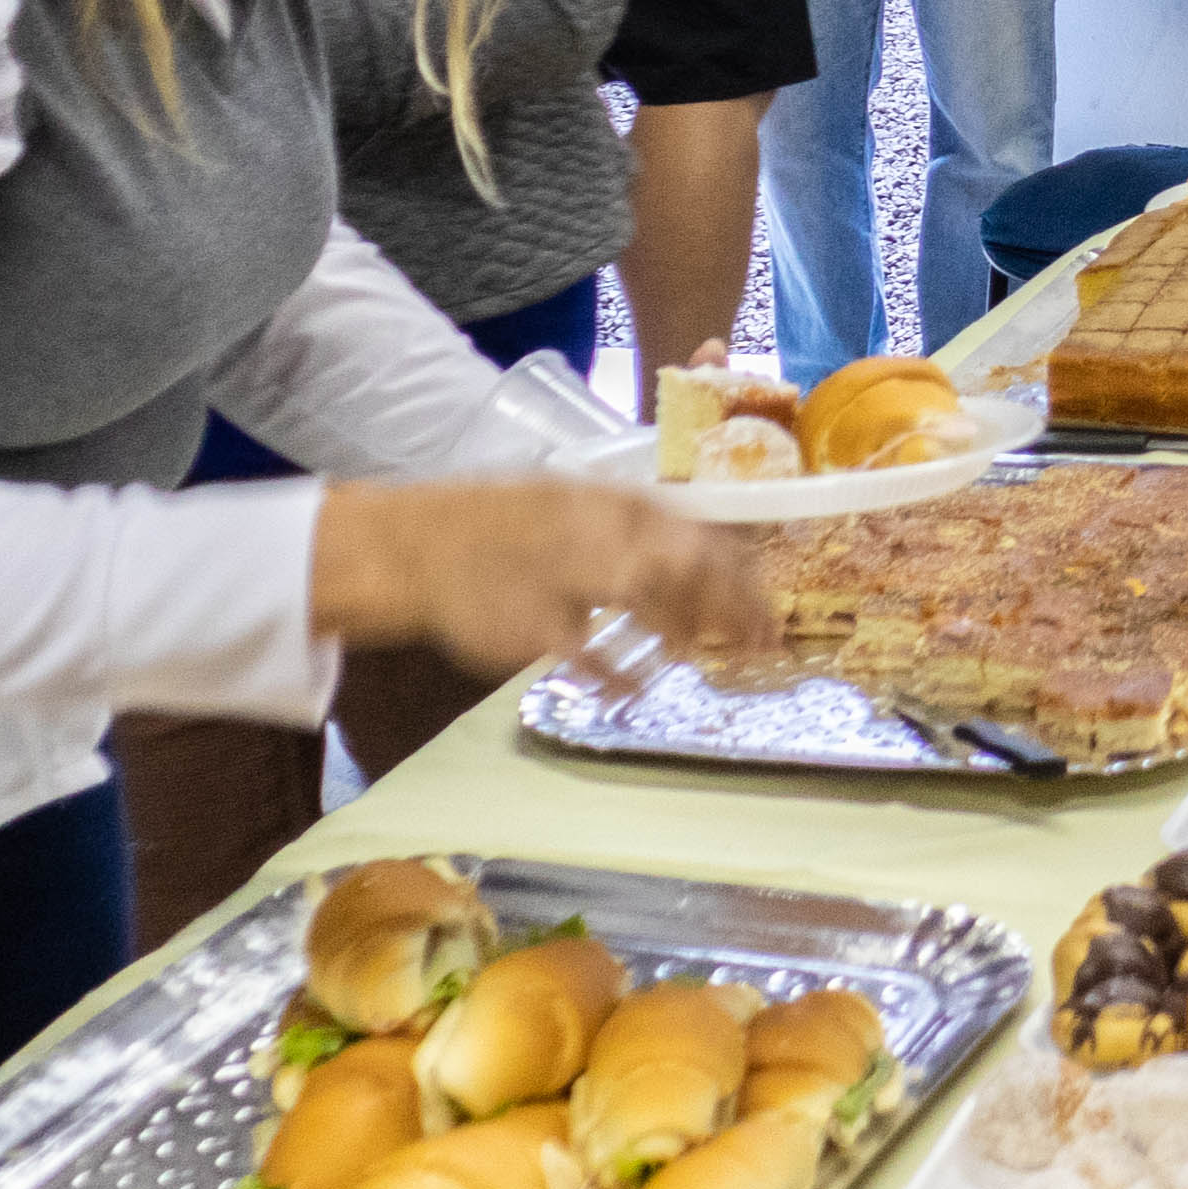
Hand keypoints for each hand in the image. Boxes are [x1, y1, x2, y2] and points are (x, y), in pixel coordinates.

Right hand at [308, 475, 780, 685]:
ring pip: (644, 592)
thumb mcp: (578, 510)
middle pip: (686, 561)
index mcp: (612, 501)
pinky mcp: (528, 618)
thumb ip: (641, 534)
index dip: (743, 575)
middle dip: (732, 606)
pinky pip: (585, 649)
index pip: (700, 533)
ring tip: (700, 657)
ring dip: (684, 627)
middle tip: (761, 646)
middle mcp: (595, 528)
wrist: (417, 544)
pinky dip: (617, 670)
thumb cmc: (506, 529)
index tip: (770, 613)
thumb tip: (714, 562)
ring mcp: (561, 572)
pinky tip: (639, 687)